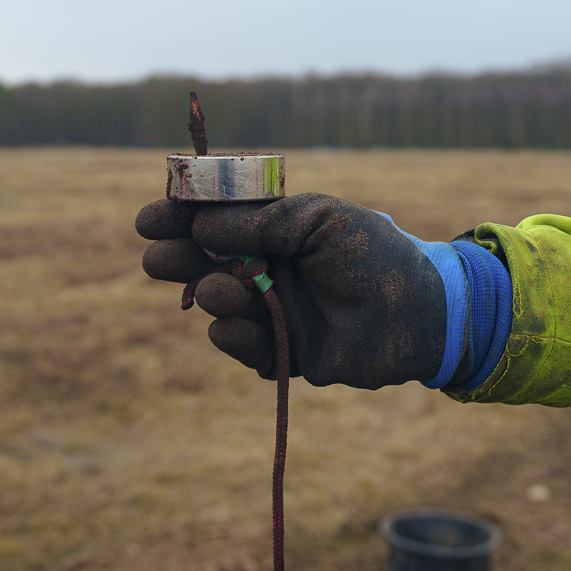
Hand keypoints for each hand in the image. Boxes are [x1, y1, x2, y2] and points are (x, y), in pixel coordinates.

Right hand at [136, 193, 446, 388]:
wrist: (419, 313)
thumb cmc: (374, 254)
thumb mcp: (318, 220)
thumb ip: (260, 222)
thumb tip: (201, 226)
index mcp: (274, 229)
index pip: (214, 220)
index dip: (180, 218)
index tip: (150, 219)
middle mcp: (267, 268)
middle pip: (203, 262)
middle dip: (177, 258)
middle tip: (158, 258)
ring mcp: (273, 310)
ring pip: (217, 304)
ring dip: (210, 295)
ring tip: (225, 290)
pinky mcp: (283, 351)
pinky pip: (242, 346)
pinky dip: (233, 336)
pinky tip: (235, 325)